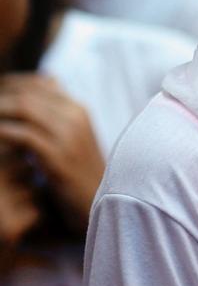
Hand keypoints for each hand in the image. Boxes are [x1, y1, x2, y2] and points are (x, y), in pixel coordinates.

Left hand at [0, 75, 104, 231]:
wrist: (99, 203)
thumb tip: (39, 92)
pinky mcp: (58, 156)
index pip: (39, 83)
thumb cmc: (77, 173)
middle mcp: (76, 116)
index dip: (11, 86)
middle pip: (28, 93)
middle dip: (1, 98)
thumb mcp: (71, 139)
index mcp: (78, 109)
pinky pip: (23, 135)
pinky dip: (2, 132)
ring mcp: (69, 135)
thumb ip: (56, 117)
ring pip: (24, 108)